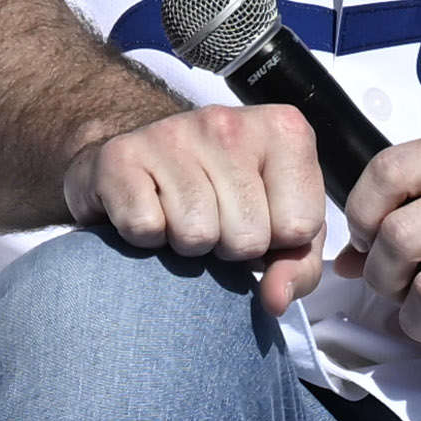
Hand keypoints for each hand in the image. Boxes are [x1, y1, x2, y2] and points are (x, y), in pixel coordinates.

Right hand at [59, 97, 328, 307]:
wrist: (140, 162)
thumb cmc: (223, 197)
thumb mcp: (279, 229)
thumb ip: (297, 267)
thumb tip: (276, 299)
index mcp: (284, 131)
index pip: (299, 227)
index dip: (276, 243)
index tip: (257, 220)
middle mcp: (229, 121)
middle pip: (247, 238)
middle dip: (228, 247)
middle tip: (213, 220)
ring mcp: (172, 132)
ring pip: (196, 235)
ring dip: (186, 244)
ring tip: (180, 216)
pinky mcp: (121, 154)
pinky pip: (145, 228)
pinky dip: (144, 237)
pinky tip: (148, 211)